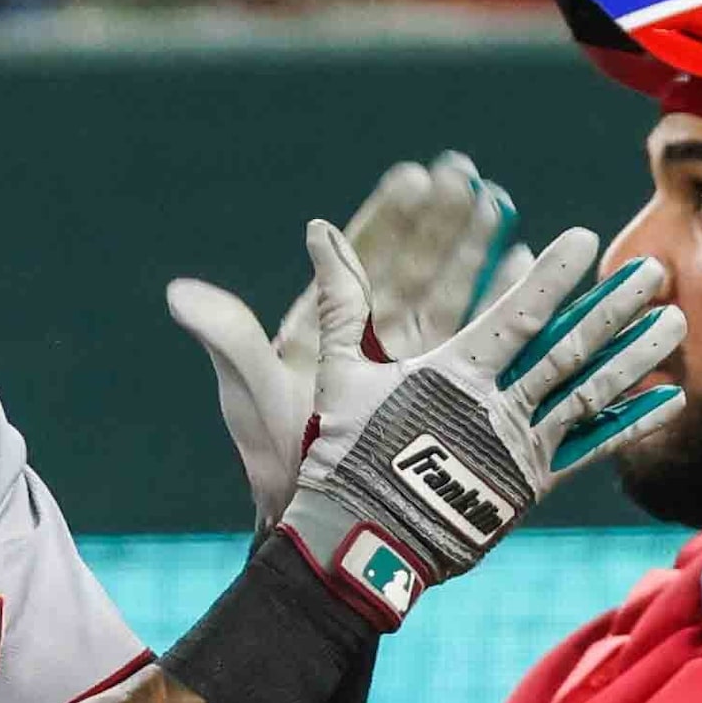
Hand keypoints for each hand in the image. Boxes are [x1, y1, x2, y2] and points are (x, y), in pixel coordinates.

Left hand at [169, 153, 530, 528]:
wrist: (324, 528)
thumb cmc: (278, 459)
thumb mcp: (253, 392)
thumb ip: (228, 337)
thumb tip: (179, 291)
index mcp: (328, 328)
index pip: (361, 259)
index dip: (389, 217)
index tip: (415, 175)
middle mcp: (373, 339)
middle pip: (415, 266)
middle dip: (442, 220)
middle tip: (467, 174)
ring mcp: (414, 366)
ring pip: (453, 295)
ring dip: (478, 252)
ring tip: (501, 205)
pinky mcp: (448, 396)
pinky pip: (481, 342)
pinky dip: (501, 305)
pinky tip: (521, 267)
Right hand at [279, 224, 684, 627]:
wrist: (362, 543)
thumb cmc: (346, 455)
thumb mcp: (340, 373)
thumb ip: (342, 302)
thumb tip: (318, 231)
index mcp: (454, 374)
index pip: (515, 315)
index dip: (553, 277)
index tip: (586, 240)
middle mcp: (497, 406)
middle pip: (569, 349)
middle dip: (614, 307)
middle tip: (656, 272)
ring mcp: (521, 447)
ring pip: (591, 393)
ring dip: (636, 355)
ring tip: (676, 321)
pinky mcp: (533, 485)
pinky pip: (593, 449)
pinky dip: (632, 424)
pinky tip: (671, 400)